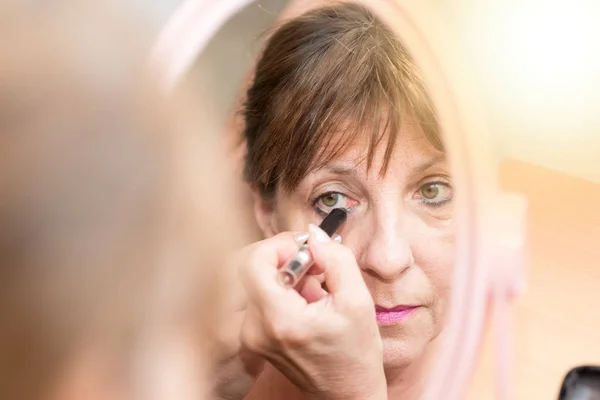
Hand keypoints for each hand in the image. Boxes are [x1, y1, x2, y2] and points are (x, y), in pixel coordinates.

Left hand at [239, 225, 386, 399]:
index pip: (253, 262)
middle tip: (316, 264)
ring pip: (258, 280)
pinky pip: (260, 296)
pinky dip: (283, 289)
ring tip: (317, 288)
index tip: (305, 249)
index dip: (279, 245)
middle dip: (286, 257)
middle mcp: (257, 328)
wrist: (345, 394)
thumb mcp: (358, 301)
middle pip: (254, 268)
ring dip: (287, 273)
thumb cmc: (355, 354)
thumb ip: (336, 259)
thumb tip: (313, 234)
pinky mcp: (253, 336)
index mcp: (280, 319)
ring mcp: (251, 334)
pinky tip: (307, 300)